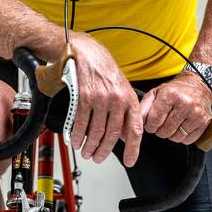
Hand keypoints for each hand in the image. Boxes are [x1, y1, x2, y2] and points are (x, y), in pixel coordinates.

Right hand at [68, 32, 142, 167]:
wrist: (85, 51)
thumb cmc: (102, 67)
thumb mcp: (121, 86)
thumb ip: (124, 110)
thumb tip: (125, 133)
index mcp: (129, 97)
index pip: (135, 128)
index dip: (133, 148)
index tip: (130, 160)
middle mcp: (117, 98)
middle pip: (112, 134)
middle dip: (104, 150)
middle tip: (98, 157)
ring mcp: (101, 97)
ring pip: (96, 130)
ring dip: (90, 145)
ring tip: (86, 151)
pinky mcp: (85, 95)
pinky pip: (81, 122)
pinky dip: (78, 134)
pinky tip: (76, 139)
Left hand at [139, 72, 211, 144]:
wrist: (199, 84)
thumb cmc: (175, 90)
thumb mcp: (156, 92)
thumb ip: (144, 106)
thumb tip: (137, 122)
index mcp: (170, 94)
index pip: (154, 120)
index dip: (149, 125)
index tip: (151, 123)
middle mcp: (184, 103)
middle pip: (164, 131)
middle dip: (160, 130)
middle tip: (162, 123)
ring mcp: (196, 113)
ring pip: (176, 137)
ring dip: (171, 134)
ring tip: (172, 124)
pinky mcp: (204, 122)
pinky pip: (188, 140)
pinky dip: (182, 137)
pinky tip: (182, 126)